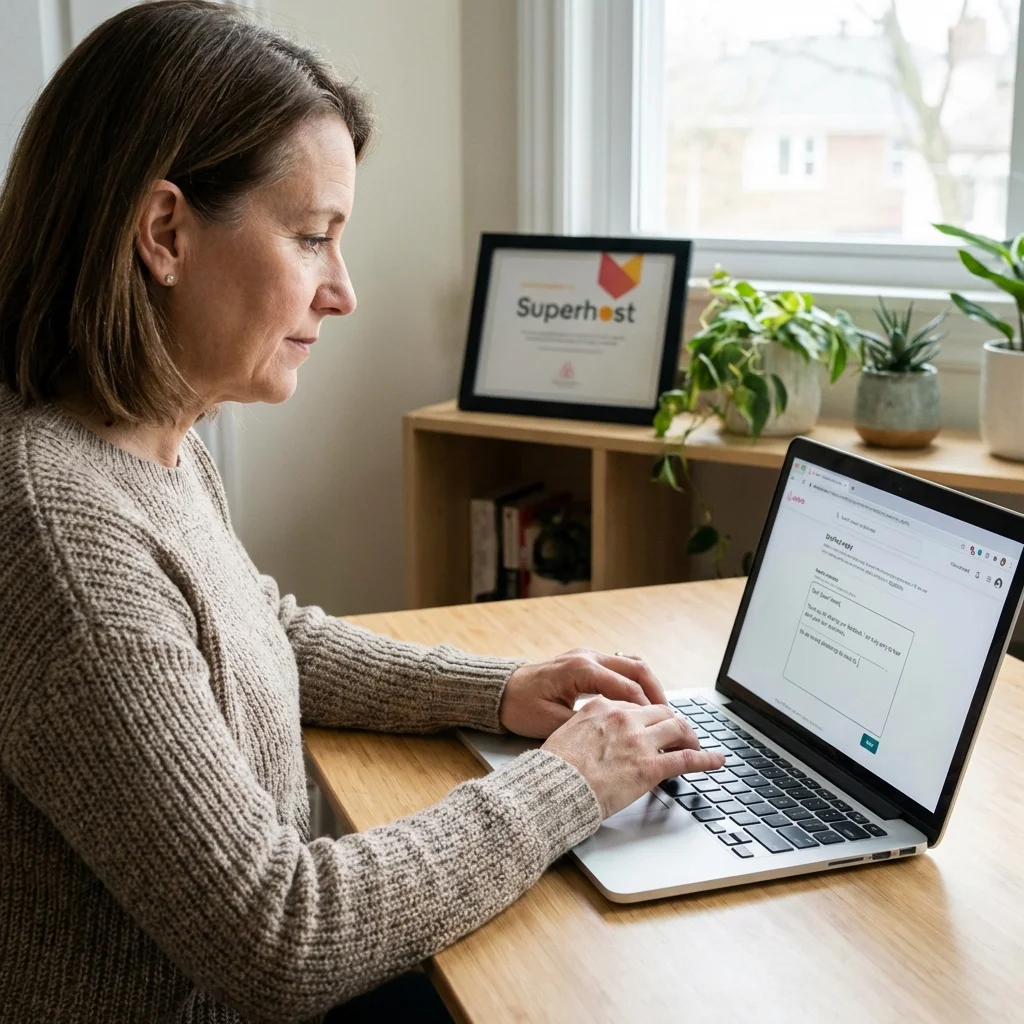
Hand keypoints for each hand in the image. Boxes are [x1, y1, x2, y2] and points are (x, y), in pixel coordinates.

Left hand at [499, 648, 666, 738]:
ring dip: (650, 686)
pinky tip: (642, 703)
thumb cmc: (521, 707)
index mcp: (581, 669)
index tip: (664, 730)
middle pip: (638, 669)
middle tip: (672, 719)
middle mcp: (588, 656)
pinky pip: (621, 667)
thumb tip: (618, 741)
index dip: (648, 711)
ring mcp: (588, 655)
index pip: (627, 688)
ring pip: (633, 665)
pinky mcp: (586, 661)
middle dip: (658, 694)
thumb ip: (588, 728)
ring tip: (662, 712)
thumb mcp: (552, 724)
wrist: (500, 692)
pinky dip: (636, 682)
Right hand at [541, 697, 725, 817]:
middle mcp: (623, 718)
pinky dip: (706, 759)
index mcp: (601, 707)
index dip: (649, 718)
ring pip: (677, 727)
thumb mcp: (566, 734)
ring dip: (690, 736)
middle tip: (679, 734)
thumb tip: (596, 737)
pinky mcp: (649, 767)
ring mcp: (638, 741)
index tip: (653, 726)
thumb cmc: (554, 768)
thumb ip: (587, 728)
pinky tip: (716, 761)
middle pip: (661, 711)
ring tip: (696, 745)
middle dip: (673, 722)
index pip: (636, 706)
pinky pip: (686, 759)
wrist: (554, 787)